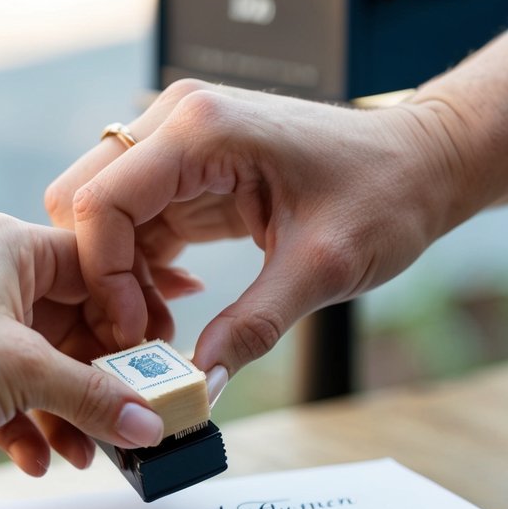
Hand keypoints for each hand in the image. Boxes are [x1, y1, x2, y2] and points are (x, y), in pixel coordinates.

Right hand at [45, 80, 458, 382]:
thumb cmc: (385, 194)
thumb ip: (254, 327)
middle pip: (85, 199)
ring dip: (120, 274)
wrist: (423, 162)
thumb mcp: (321, 268)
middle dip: (100, 274)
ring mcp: (183, 139)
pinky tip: (176, 302)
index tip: (136, 333)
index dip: (102, 276)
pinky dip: (141, 264)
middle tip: (142, 334)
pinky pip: (137, 218)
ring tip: (163, 330)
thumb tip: (201, 388)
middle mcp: (179, 120)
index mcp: (202, 129)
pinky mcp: (193, 166)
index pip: (100, 200)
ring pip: (105, 213)